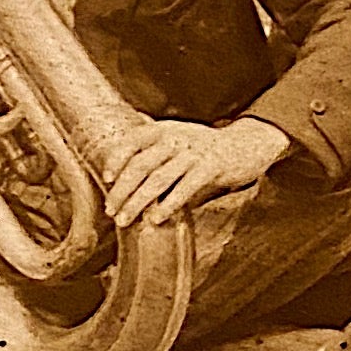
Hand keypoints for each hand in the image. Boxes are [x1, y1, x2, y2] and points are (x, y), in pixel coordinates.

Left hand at [104, 115, 288, 226]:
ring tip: (125, 220)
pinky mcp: (210, 166)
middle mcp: (176, 137)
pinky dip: (168, 204)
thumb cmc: (203, 149)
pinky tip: (156, 218)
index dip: (116, 158)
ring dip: (138, 202)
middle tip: (111, 211)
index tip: (106, 178)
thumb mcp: (176, 140)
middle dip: (122, 190)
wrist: (244, 145)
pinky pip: (184, 187)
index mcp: (165, 129)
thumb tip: (119, 171)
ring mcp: (193, 152)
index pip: (133, 140)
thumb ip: (152, 151)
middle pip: (141, 164)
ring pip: (158, 179)